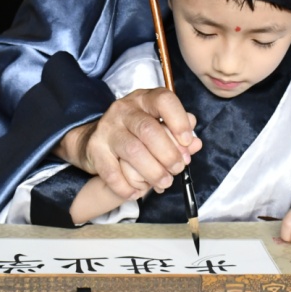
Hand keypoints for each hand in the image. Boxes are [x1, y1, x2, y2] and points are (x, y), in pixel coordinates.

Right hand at [55, 88, 201, 198]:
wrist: (96, 138)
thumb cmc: (136, 132)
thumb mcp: (158, 125)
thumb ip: (178, 134)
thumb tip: (195, 144)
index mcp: (145, 100)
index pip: (164, 100)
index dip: (179, 121)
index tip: (187, 141)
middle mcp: (124, 110)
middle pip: (149, 130)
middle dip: (168, 154)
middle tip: (178, 169)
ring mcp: (107, 128)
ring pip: (133, 151)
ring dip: (153, 172)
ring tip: (163, 182)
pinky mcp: (95, 148)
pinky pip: (112, 172)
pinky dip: (127, 186)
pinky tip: (137, 192)